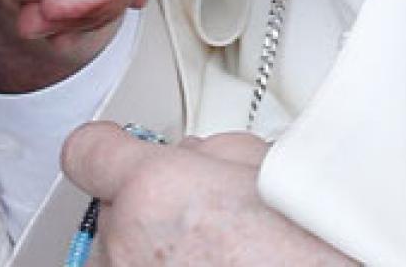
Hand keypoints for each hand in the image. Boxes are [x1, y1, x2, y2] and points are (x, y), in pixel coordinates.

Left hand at [61, 127, 354, 264]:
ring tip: (223, 258)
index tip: (123, 152)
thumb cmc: (317, 251)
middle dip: (154, 206)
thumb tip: (197, 155)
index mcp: (156, 191)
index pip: (87, 151)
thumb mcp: (274, 173)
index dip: (112, 149)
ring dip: (159, 253)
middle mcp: (129, 245)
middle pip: (116, 207)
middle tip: (213, 221)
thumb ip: (218, 153)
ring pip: (126, 254)